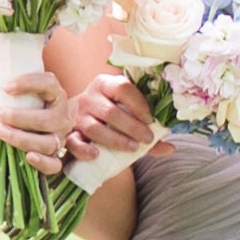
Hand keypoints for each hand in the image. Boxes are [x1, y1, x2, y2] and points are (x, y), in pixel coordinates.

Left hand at [0, 61, 75, 171]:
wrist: (40, 119)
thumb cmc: (23, 106)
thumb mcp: (10, 101)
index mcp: (55, 94)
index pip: (48, 84)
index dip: (28, 84)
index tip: (6, 87)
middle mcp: (62, 116)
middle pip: (46, 119)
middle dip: (17, 117)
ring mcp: (60, 137)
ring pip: (47, 142)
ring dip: (22, 138)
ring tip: (1, 132)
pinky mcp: (56, 155)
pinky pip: (54, 164)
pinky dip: (42, 163)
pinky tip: (28, 157)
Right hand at [40, 16, 159, 155]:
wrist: (78, 119)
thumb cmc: (109, 117)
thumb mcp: (127, 115)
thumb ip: (147, 130)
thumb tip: (171, 148)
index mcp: (106, 84)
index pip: (122, 87)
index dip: (138, 104)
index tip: (151, 120)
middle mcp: (89, 97)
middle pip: (111, 111)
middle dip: (132, 127)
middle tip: (147, 139)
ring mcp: (77, 116)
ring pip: (94, 128)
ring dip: (116, 139)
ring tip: (132, 148)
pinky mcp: (68, 134)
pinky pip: (73, 142)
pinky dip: (85, 149)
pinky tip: (97, 155)